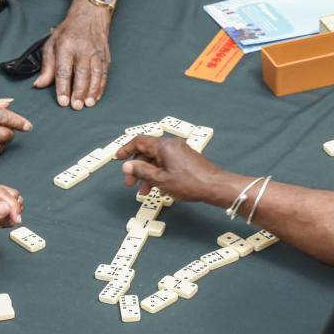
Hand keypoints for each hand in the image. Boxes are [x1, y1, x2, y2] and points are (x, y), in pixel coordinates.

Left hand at [0, 181, 23, 249]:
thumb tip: (6, 207)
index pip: (3, 194)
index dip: (12, 207)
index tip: (15, 220)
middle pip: (10, 194)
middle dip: (12, 210)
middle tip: (5, 222)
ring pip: (11, 199)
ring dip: (10, 212)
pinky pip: (7, 205)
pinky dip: (7, 214)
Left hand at [34, 1, 110, 109]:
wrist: (90, 14)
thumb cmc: (69, 30)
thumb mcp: (52, 43)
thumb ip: (47, 66)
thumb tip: (39, 84)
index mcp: (66, 45)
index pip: (64, 70)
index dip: (63, 87)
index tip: (63, 101)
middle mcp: (83, 49)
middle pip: (81, 74)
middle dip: (79, 92)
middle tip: (76, 106)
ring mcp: (96, 52)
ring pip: (95, 74)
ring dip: (92, 91)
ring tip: (88, 104)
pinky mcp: (105, 55)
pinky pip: (105, 73)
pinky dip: (101, 86)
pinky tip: (97, 96)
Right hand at [118, 136, 237, 205]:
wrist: (215, 186)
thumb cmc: (189, 183)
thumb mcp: (161, 179)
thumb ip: (142, 171)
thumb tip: (126, 164)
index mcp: (164, 146)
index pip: (139, 142)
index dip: (126, 149)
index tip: (117, 159)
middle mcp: (171, 145)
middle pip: (147, 152)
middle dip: (136, 168)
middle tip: (129, 184)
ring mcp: (179, 152)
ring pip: (157, 160)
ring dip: (147, 174)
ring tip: (143, 191)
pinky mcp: (186, 160)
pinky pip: (166, 164)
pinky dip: (158, 174)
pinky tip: (157, 188)